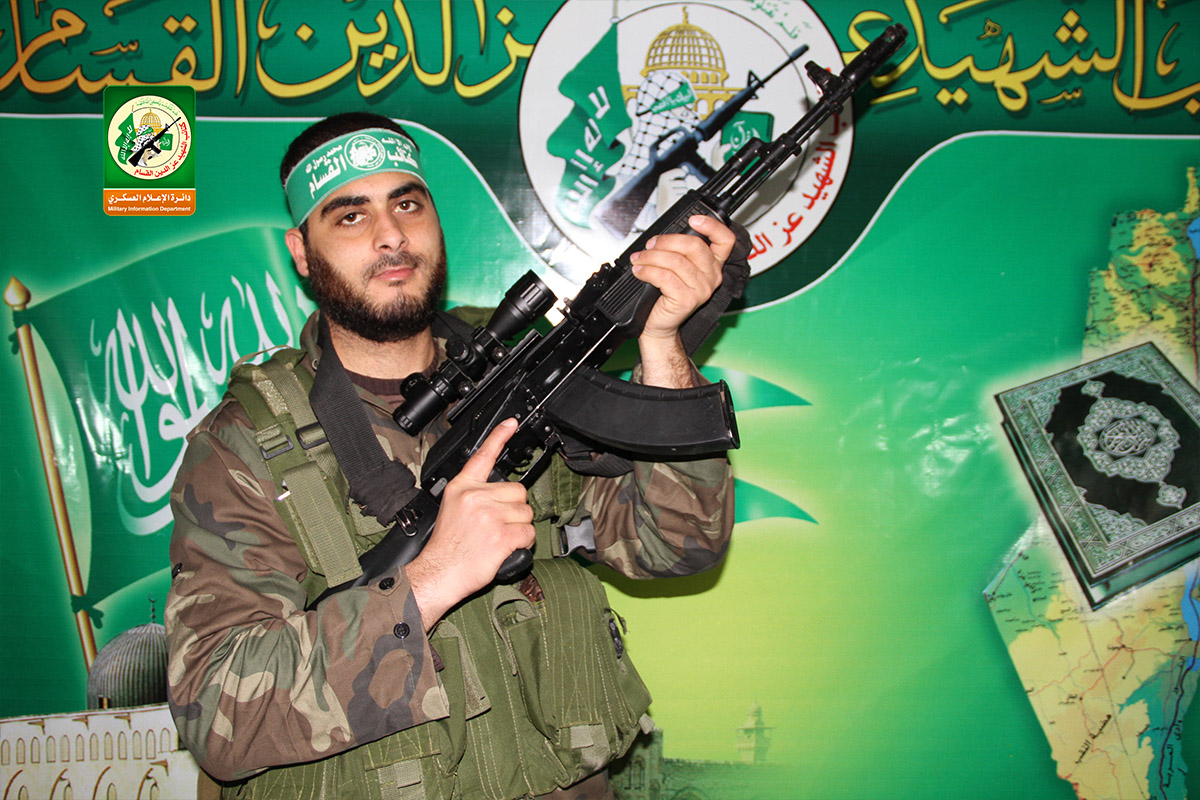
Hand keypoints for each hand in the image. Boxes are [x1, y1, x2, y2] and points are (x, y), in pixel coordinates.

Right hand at [406, 419, 534, 629]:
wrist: (439, 572)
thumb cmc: (446, 547)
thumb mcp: (451, 509)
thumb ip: (473, 495)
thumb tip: (499, 493)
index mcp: (461, 487)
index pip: (483, 456)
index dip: (500, 436)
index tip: (512, 422)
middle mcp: (475, 496)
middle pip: (518, 491)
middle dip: (515, 509)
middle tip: (498, 525)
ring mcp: (489, 514)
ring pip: (526, 513)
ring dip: (519, 527)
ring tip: (498, 538)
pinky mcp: (501, 534)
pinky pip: (528, 533)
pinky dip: (523, 543)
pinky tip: (506, 548)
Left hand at [629, 214, 736, 387]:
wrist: (659, 324)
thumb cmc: (665, 295)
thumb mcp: (676, 268)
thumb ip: (679, 250)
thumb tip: (664, 235)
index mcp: (713, 264)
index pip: (725, 240)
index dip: (711, 226)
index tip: (694, 219)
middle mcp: (712, 276)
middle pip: (694, 246)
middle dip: (667, 241)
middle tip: (650, 245)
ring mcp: (702, 289)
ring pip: (675, 261)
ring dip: (651, 257)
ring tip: (639, 259)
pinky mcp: (687, 300)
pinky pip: (665, 277)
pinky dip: (647, 271)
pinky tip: (640, 271)